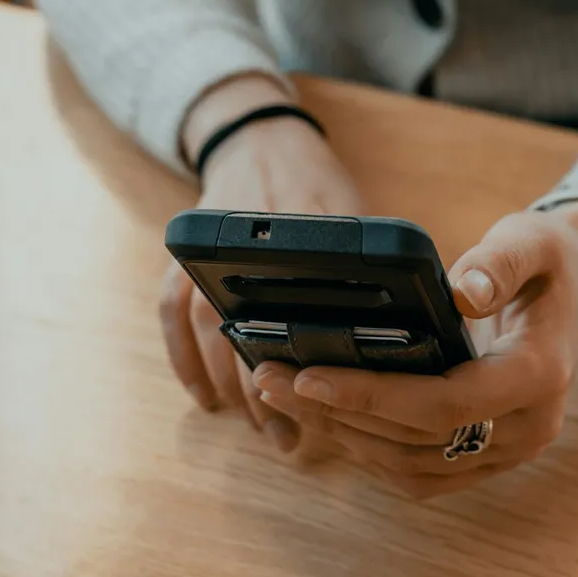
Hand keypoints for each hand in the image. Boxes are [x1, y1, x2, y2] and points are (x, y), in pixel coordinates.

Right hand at [159, 74, 363, 453]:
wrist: (260, 138)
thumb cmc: (317, 183)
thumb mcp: (356, 215)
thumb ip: (368, 267)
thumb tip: (406, 336)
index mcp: (300, 231)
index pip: (298, 305)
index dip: (305, 362)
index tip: (318, 404)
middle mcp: (247, 242)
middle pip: (245, 329)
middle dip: (265, 391)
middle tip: (287, 437)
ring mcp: (208, 251)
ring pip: (207, 330)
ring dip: (229, 387)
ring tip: (258, 427)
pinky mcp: (183, 258)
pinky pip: (171, 314)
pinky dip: (183, 361)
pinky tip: (205, 399)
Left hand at [251, 201, 577, 497]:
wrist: (576, 287)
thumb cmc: (546, 260)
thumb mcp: (530, 240)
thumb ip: (499, 262)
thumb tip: (462, 292)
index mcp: (539, 374)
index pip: (446, 403)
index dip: (372, 394)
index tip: (308, 375)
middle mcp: (528, 426)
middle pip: (417, 440)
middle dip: (337, 413)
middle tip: (269, 379)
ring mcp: (509, 449)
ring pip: (412, 466)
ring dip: (344, 436)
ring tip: (283, 395)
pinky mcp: (488, 456)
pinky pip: (421, 474)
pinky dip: (370, 451)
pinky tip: (327, 419)